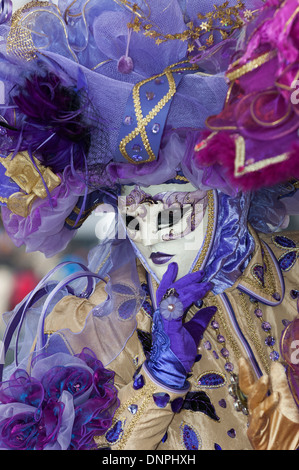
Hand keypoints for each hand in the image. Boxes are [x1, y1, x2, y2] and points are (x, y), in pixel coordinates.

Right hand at [146, 263, 215, 388]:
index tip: (191, 274)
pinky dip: (190, 296)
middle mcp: (162, 313)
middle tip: (200, 273)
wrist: (172, 368)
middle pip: (171, 288)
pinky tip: (200, 292)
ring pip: (175, 293)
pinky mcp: (170, 323)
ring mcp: (164, 317)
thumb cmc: (179, 352)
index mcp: (166, 313)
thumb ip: (200, 319)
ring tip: (203, 280)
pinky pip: (179, 304)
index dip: (176, 280)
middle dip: (186, 279)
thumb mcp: (194, 332)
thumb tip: (212, 307)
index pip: (168, 291)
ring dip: (190, 285)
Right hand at [238, 357, 298, 449]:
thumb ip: (280, 384)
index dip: (246, 372)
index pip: (251, 384)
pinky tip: (266, 407)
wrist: (286, 448)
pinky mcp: (255, 434)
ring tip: (266, 379)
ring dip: (259, 391)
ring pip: (254, 404)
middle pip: (248, 391)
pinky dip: (261, 413)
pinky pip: (256, 423)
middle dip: (246, 377)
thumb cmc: (287, 428)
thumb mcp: (287, 402)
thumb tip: (275, 365)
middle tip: (244, 363)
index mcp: (261, 401)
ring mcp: (255, 422)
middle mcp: (256, 409)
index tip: (242, 359)